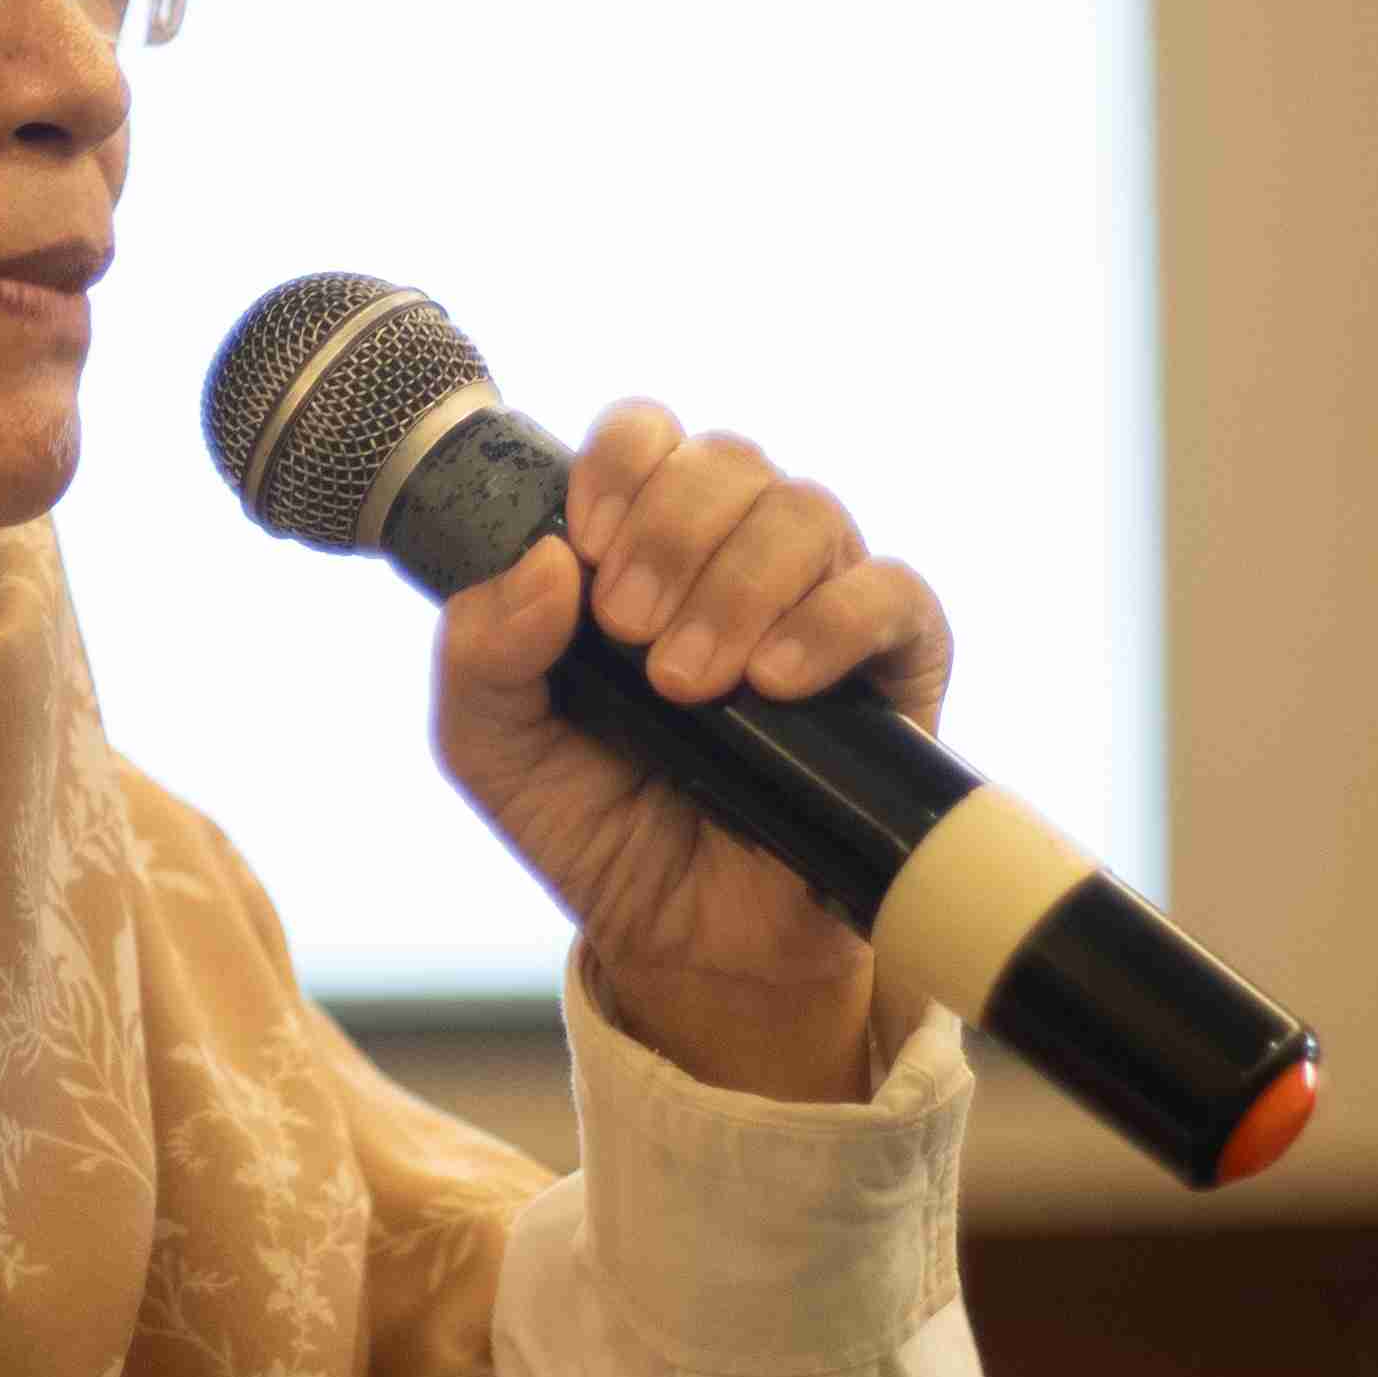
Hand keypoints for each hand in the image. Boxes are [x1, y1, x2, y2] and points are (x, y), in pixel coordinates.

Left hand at [431, 402, 953, 1101]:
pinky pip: (893, 594)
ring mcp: (822, 600)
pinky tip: (776, 680)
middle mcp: (739, 554)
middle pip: (730, 459)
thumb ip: (481, 654)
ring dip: (737, 583)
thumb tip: (542, 564)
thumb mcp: (493, 747)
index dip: (619, 466)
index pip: (648, 436)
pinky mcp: (897, 665)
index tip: (586, 546)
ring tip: (688, 682)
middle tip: (628, 634)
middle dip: (670, 533)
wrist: (685, 940)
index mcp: (643, 546)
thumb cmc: (595, 823)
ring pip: (807, 512)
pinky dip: (834, 619)